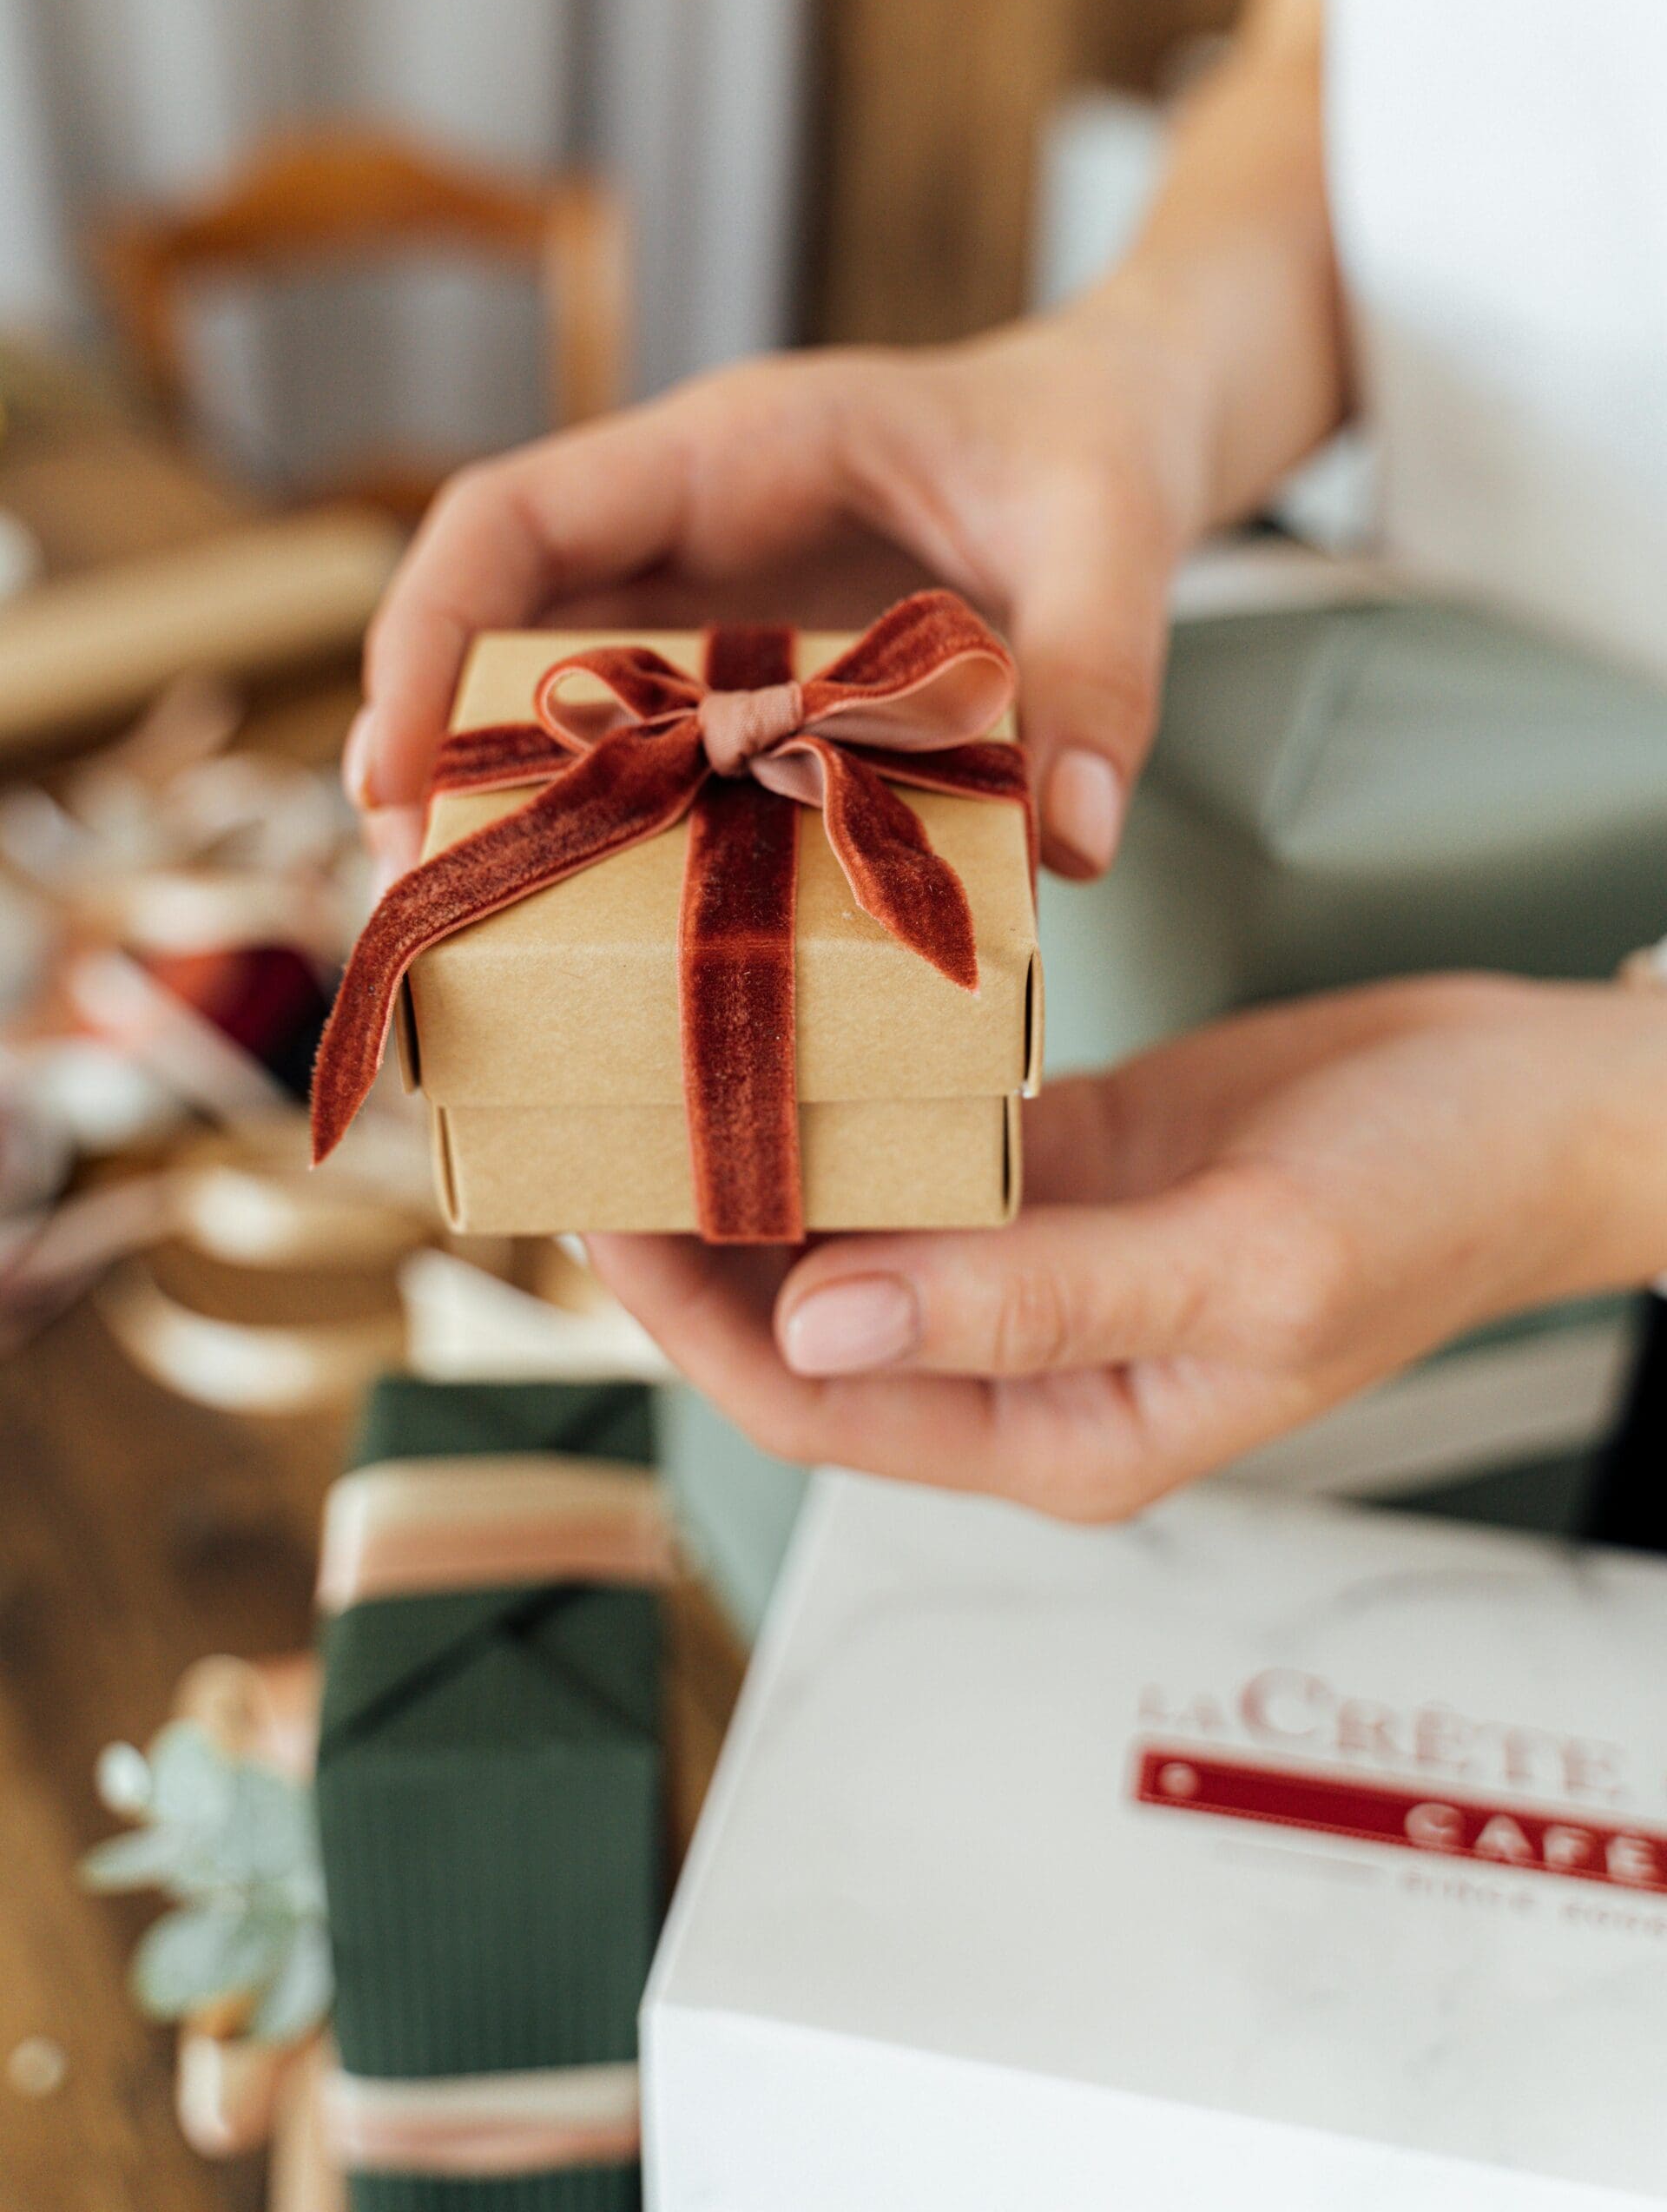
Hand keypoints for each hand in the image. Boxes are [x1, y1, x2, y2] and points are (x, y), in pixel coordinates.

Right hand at [344, 311, 1209, 888]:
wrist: (1122, 430)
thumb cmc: (1095, 444)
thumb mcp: (1112, 534)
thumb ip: (1096, 669)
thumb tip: (1071, 841)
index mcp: (730, 453)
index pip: (511, 521)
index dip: (425, 639)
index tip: (390, 777)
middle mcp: (688, 530)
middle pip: (498, 628)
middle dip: (436, 758)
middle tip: (415, 902)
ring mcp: (713, 607)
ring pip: (560, 700)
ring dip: (519, 811)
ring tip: (489, 941)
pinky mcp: (754, 677)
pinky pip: (658, 753)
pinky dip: (631, 835)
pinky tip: (637, 937)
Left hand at [588, 975, 1666, 1520]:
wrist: (1541, 1105)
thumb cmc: (1432, 1198)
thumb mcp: (1240, 1261)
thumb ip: (1030, 1302)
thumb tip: (815, 1325)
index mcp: (1062, 1434)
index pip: (820, 1405)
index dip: (695, 1324)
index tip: (601, 1219)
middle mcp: (1030, 1358)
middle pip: (805, 1319)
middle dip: (692, 1241)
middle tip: (590, 1118)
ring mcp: (1043, 1256)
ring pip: (849, 1225)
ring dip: (754, 1161)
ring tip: (650, 1062)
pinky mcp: (1065, 1162)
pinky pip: (921, 1140)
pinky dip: (847, 1095)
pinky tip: (777, 1021)